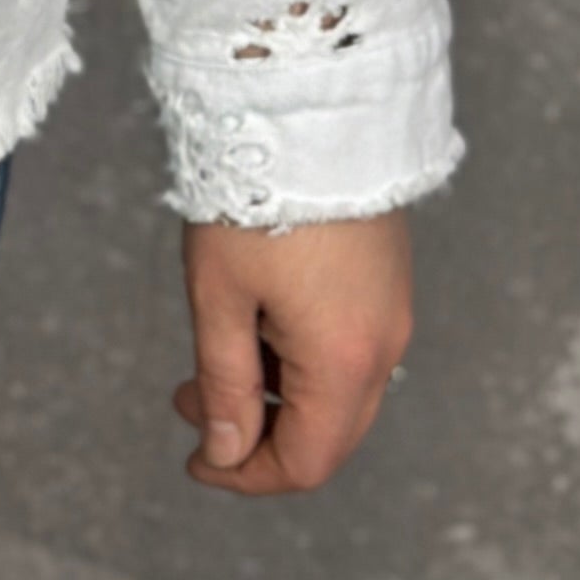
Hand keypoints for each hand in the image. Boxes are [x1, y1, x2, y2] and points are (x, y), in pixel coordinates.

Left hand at [173, 210, 411, 494]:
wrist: (311, 104)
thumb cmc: (255, 194)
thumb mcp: (220, 295)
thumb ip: (226, 383)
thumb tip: (227, 455)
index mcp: (345, 360)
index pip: (306, 461)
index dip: (246, 475)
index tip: (195, 460)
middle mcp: (385, 345)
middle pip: (328, 432)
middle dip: (256, 433)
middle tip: (187, 398)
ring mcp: (392, 311)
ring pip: (337, 390)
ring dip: (273, 391)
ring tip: (208, 356)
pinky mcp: (386, 280)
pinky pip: (348, 348)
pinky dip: (298, 357)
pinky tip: (251, 320)